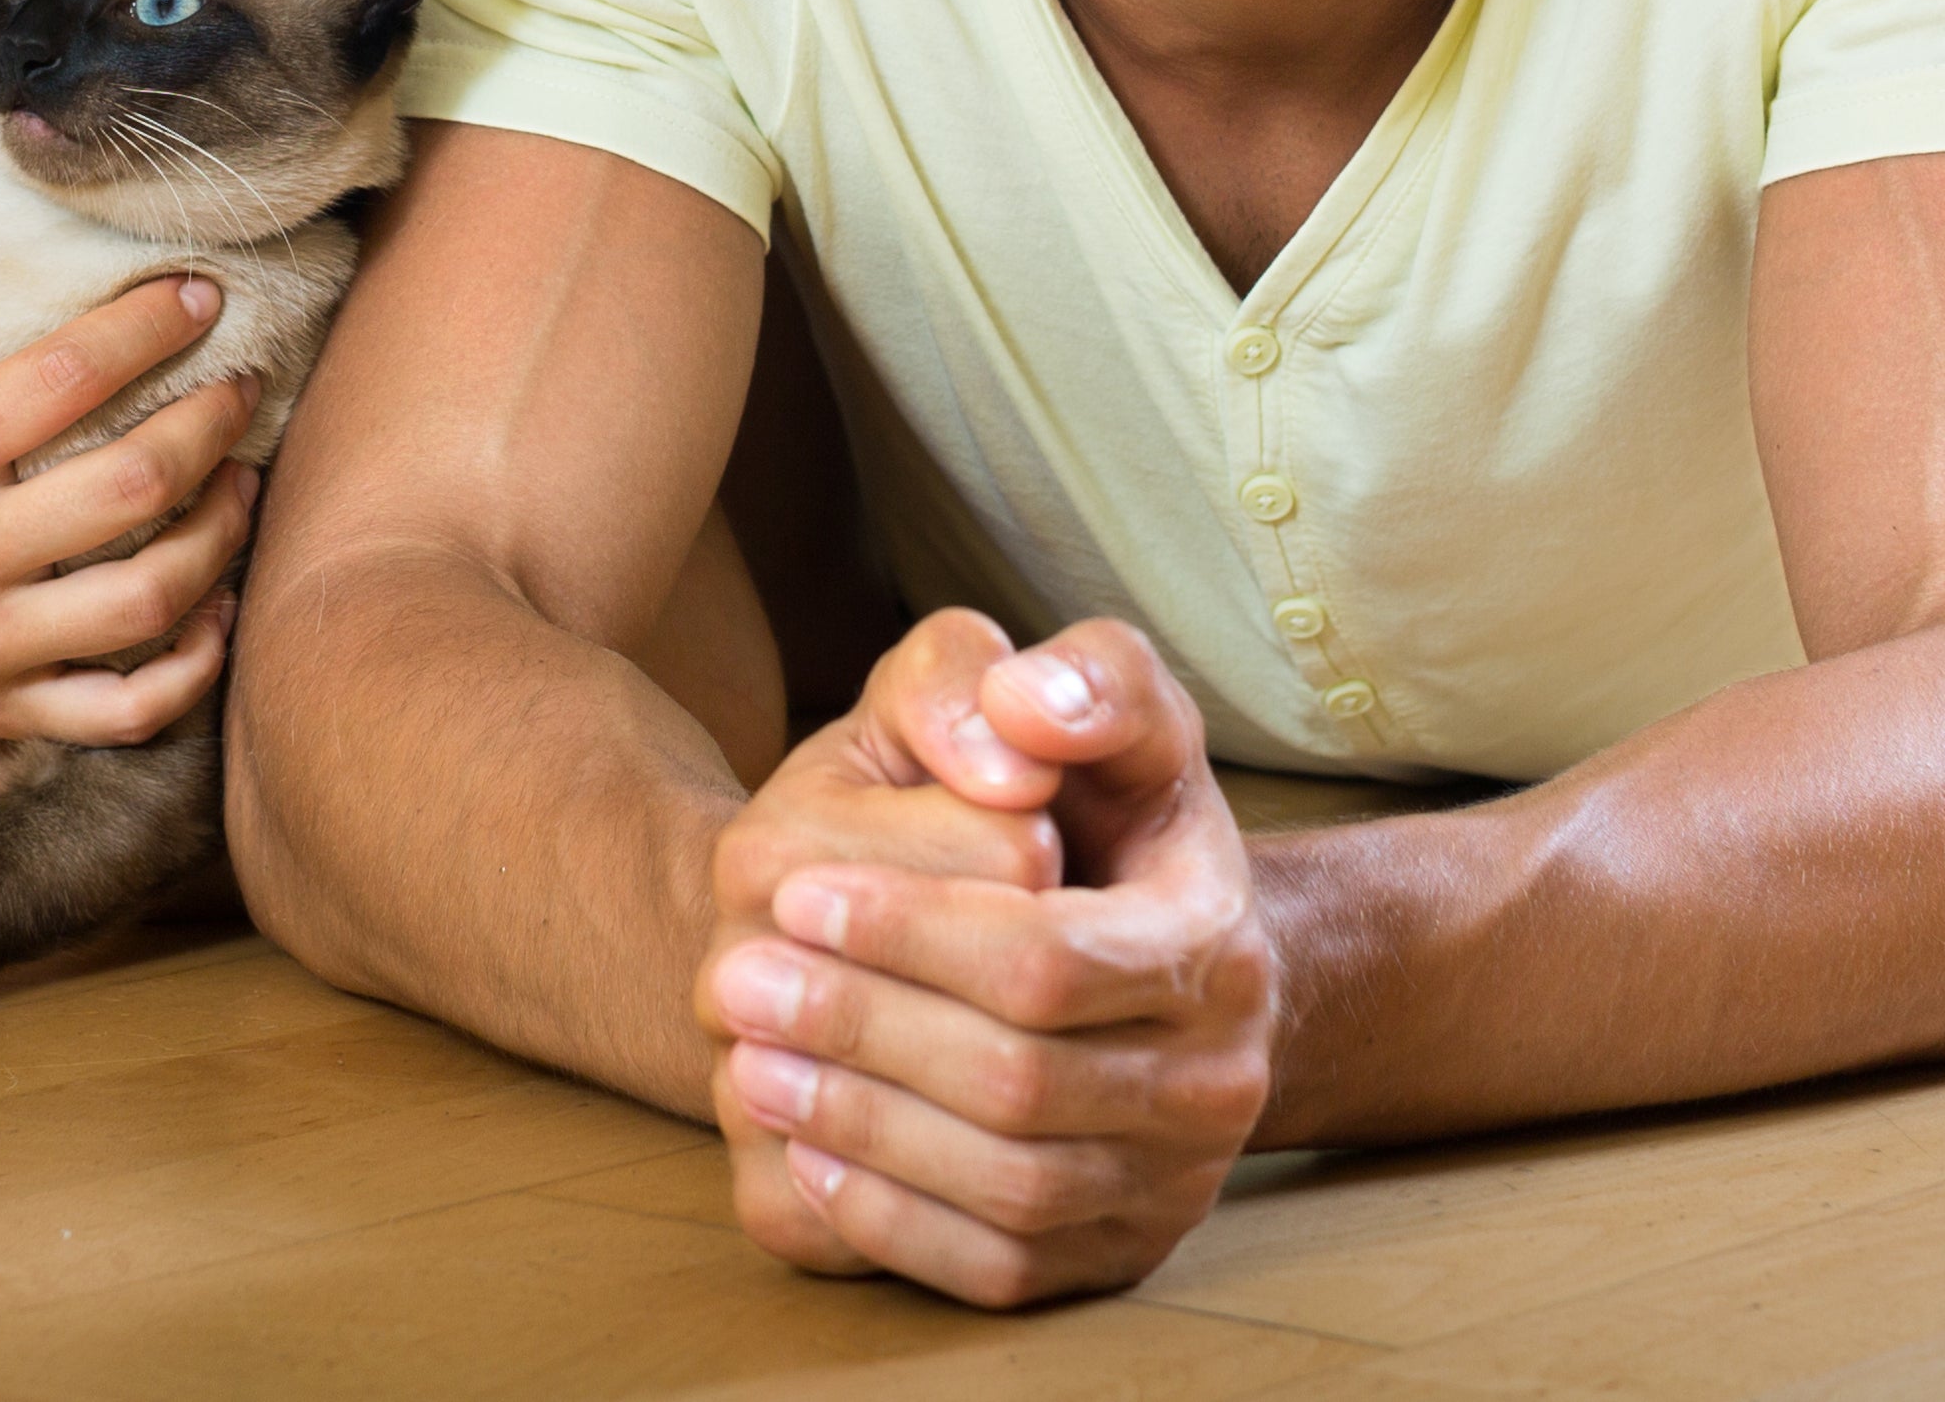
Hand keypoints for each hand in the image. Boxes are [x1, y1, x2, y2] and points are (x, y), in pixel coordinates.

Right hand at [0, 249, 256, 741]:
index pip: (63, 379)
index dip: (146, 328)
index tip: (199, 298)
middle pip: (130, 488)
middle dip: (210, 426)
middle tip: (241, 388)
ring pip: (146, 601)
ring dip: (219, 535)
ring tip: (244, 480)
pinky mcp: (0, 712)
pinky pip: (125, 709)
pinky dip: (192, 667)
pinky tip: (220, 605)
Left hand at [695, 611, 1277, 1305]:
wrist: (1172, 962)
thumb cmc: (1114, 817)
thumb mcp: (1117, 714)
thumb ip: (1085, 679)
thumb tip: (1022, 707)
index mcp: (1215, 942)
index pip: (1046, 960)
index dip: (909, 932)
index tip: (794, 892)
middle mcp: (1215, 1080)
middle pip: (1017, 1081)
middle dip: (861, 1031)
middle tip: (728, 982)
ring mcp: (1172, 1183)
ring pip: (1007, 1186)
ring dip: (860, 1129)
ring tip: (745, 1063)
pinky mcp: (1118, 1255)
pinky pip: (1000, 1266)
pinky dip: (894, 1222)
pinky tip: (804, 1153)